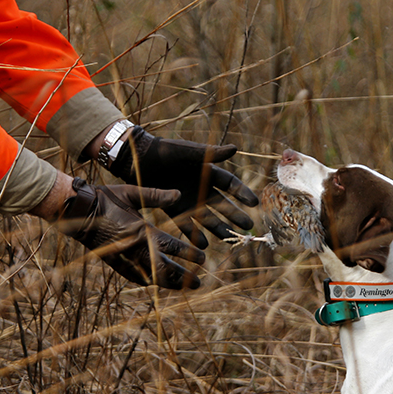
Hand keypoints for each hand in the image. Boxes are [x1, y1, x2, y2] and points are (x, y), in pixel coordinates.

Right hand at [56, 178, 203, 288]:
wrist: (76, 210)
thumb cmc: (105, 198)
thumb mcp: (132, 192)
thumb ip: (156, 195)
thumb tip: (179, 194)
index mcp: (142, 231)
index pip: (172, 247)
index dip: (189, 254)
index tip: (203, 258)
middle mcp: (135, 249)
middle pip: (165, 270)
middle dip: (183, 277)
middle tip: (198, 282)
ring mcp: (124, 259)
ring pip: (151, 278)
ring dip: (169, 283)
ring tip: (183, 287)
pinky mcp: (114, 263)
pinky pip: (134, 277)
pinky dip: (148, 281)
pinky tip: (156, 283)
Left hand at [108, 126, 258, 247]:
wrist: (138, 157)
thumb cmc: (164, 150)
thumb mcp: (189, 152)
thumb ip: (211, 153)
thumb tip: (236, 148)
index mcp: (207, 171)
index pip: (230, 184)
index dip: (242, 193)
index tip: (254, 203)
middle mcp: (200, 187)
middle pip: (222, 204)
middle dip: (234, 215)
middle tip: (246, 227)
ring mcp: (187, 199)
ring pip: (207, 216)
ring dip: (218, 228)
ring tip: (228, 239)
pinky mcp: (173, 208)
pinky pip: (186, 223)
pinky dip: (194, 234)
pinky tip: (202, 245)